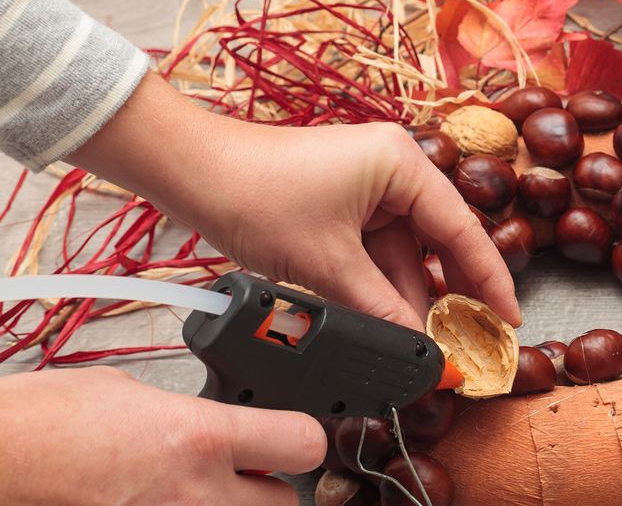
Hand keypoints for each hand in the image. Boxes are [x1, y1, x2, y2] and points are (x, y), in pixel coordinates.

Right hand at [0, 366, 324, 504]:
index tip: (298, 435)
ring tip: (198, 491)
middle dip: (271, 488)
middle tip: (246, 473)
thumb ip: (192, 414)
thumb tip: (214, 426)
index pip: (304, 443)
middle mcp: (196, 493)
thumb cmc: (46, 422)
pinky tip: (164, 503)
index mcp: (200, 436)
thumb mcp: (134, 394)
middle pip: (283, 503)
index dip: (308, 438)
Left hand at [67, 73, 519, 330]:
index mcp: (402, 164)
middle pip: (439, 238)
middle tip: (471, 337)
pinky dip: (381, 283)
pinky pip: (376, 248)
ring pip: (405, 250)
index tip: (508, 317)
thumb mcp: (326, 263)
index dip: (488, 279)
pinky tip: (389, 320)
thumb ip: (379, 308)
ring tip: (423, 342)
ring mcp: (368, 184)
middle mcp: (394, 167)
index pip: (461, 228)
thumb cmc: (256, 195)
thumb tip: (418, 348)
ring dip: (409, 294)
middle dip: (450, 291)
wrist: (190, 171)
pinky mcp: (344, 201)